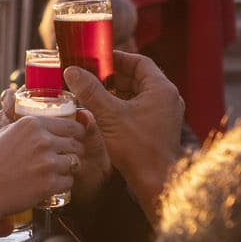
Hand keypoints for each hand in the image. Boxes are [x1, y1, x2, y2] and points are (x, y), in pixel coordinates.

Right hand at [0, 88, 111, 205]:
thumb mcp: (2, 135)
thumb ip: (23, 130)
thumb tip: (37, 126)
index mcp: (32, 123)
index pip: (70, 125)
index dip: (76, 133)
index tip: (76, 139)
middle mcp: (43, 140)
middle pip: (76, 144)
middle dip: (74, 152)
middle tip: (66, 159)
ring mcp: (47, 162)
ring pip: (75, 163)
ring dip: (69, 169)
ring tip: (56, 173)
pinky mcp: (49, 184)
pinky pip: (69, 182)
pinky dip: (63, 184)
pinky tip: (51, 185)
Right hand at [62, 51, 184, 211]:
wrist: (156, 183)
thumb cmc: (139, 149)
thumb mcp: (109, 116)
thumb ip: (90, 91)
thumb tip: (72, 71)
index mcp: (161, 89)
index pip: (139, 62)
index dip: (117, 58)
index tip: (98, 59)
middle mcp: (168, 98)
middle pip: (138, 78)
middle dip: (114, 77)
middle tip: (91, 77)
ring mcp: (166, 114)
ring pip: (138, 94)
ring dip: (117, 92)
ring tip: (94, 95)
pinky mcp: (160, 128)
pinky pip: (141, 109)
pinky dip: (123, 107)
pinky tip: (105, 113)